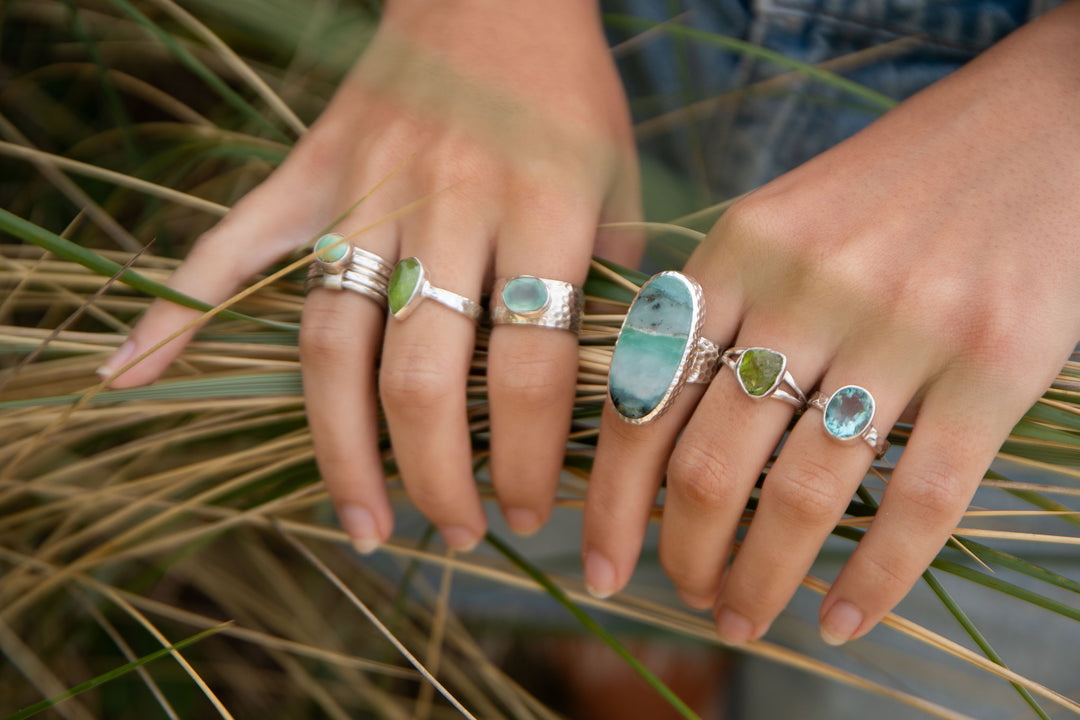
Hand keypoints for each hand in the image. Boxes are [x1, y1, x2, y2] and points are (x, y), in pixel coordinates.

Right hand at [101, 0, 638, 551]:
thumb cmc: (566, 93)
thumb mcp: (622, 180)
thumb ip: (613, 283)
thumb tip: (609, 386)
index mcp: (543, 210)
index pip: (530, 370)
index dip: (526, 458)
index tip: (527, 510)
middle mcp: (447, 207)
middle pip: (422, 378)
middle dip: (438, 478)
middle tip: (454, 533)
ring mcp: (365, 191)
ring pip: (333, 344)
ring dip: (342, 448)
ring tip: (361, 524)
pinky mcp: (310, 174)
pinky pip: (232, 244)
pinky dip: (179, 308)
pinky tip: (135, 374)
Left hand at [583, 2, 1079, 644]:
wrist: (1043, 123)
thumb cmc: (895, 184)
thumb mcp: (780, 218)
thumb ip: (716, 307)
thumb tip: (652, 424)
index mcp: (738, 250)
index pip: (644, 397)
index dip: (613, 498)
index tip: (602, 561)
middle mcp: (806, 289)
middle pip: (709, 462)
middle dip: (683, 552)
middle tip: (687, 596)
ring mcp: (902, 326)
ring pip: (802, 494)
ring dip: (762, 577)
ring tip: (745, 617)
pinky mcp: (994, 363)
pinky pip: (920, 500)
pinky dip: (874, 578)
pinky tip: (843, 618)